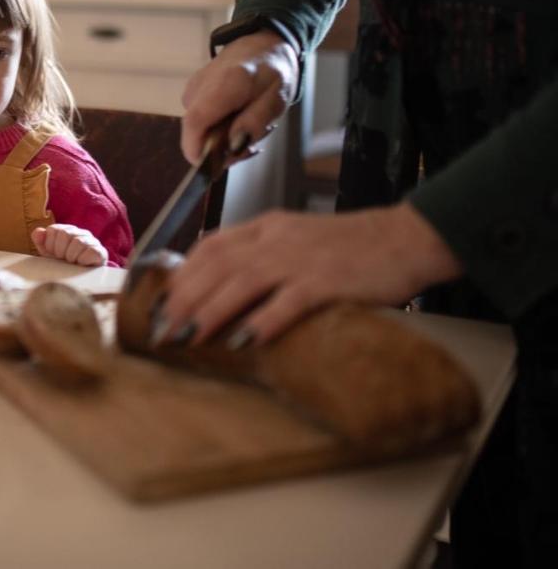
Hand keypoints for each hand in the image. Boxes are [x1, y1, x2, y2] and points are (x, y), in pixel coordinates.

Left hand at [31, 224, 108, 266]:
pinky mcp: (100, 251)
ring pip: (77, 242)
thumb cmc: (65, 265)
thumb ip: (41, 242)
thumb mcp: (50, 254)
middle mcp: (79, 232)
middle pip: (64, 234)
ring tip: (72, 263)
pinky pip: (90, 251)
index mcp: (65, 230)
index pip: (53, 229)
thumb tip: (38, 232)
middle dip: (60, 251)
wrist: (84, 278)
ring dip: (71, 257)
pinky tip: (81, 264)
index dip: (50, 245)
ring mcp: (90, 240)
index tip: (54, 254)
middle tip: (64, 260)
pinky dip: (83, 260)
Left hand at [155, 203, 461, 346]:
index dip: (182, 274)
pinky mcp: (328, 280)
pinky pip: (288, 301)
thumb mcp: (298, 239)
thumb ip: (264, 256)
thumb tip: (225, 290)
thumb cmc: (354, 247)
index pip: (211, 246)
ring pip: (242, 281)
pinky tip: (245, 341)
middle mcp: (276, 238)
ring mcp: (301, 258)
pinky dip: (264, 321)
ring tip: (187, 335)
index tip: (160, 301)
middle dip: (184, 297)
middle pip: (217, 265)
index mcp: (267, 227)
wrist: (408, 238)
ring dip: (210, 309)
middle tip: (161, 328)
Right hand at [180, 30, 298, 164]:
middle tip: (252, 145)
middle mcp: (200, 87)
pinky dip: (218, 128)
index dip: (197, 151)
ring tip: (249, 126)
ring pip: (199, 130)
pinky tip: (237, 118)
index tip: (215, 166)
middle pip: (197, 133)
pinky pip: (200, 122)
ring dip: (223, 139)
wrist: (262, 42)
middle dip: (221, 149)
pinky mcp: (192, 94)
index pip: (195, 123)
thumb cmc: (274, 69)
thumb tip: (232, 148)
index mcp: (225, 85)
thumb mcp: (276, 99)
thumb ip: (254, 123)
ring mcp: (193, 90)